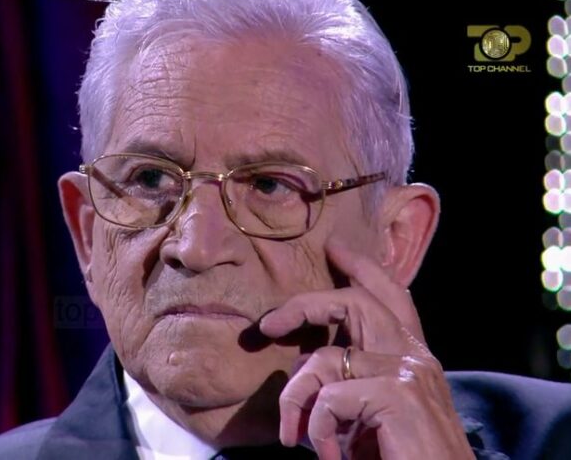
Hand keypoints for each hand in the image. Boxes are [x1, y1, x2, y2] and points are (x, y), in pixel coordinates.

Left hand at [259, 238, 473, 459]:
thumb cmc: (404, 459)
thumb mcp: (373, 418)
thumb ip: (351, 388)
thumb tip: (304, 372)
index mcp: (415, 359)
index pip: (390, 298)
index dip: (363, 270)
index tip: (335, 248)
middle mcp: (418, 358)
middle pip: (355, 302)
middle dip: (304, 305)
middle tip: (268, 324)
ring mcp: (410, 372)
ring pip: (324, 358)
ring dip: (296, 398)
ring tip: (294, 436)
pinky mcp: (399, 394)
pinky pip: (328, 396)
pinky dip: (316, 428)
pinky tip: (329, 454)